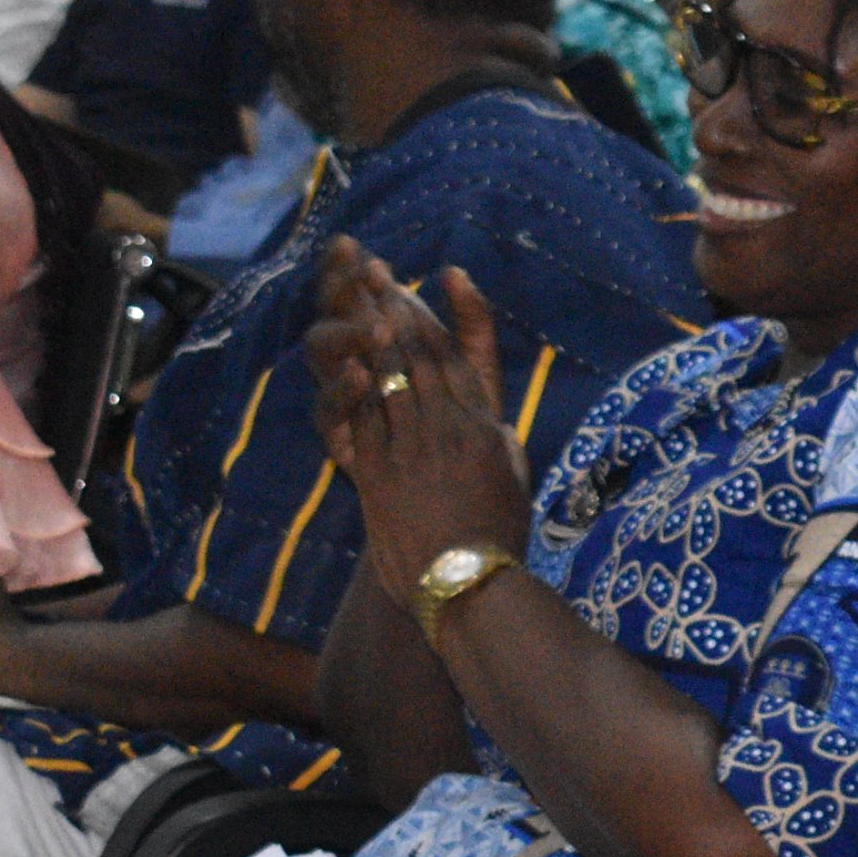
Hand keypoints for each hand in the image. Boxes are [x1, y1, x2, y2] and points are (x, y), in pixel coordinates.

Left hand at [305, 240, 531, 595]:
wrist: (468, 583)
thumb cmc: (499, 536)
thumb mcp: (513, 473)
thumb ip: (495, 435)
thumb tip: (484, 415)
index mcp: (485, 424)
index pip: (458, 354)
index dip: (439, 312)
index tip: (429, 279)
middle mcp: (449, 425)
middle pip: (418, 353)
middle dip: (395, 307)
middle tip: (377, 273)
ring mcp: (411, 446)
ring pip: (389, 375)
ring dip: (370, 332)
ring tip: (358, 298)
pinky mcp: (378, 470)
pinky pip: (363, 414)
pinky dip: (353, 381)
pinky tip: (343, 356)